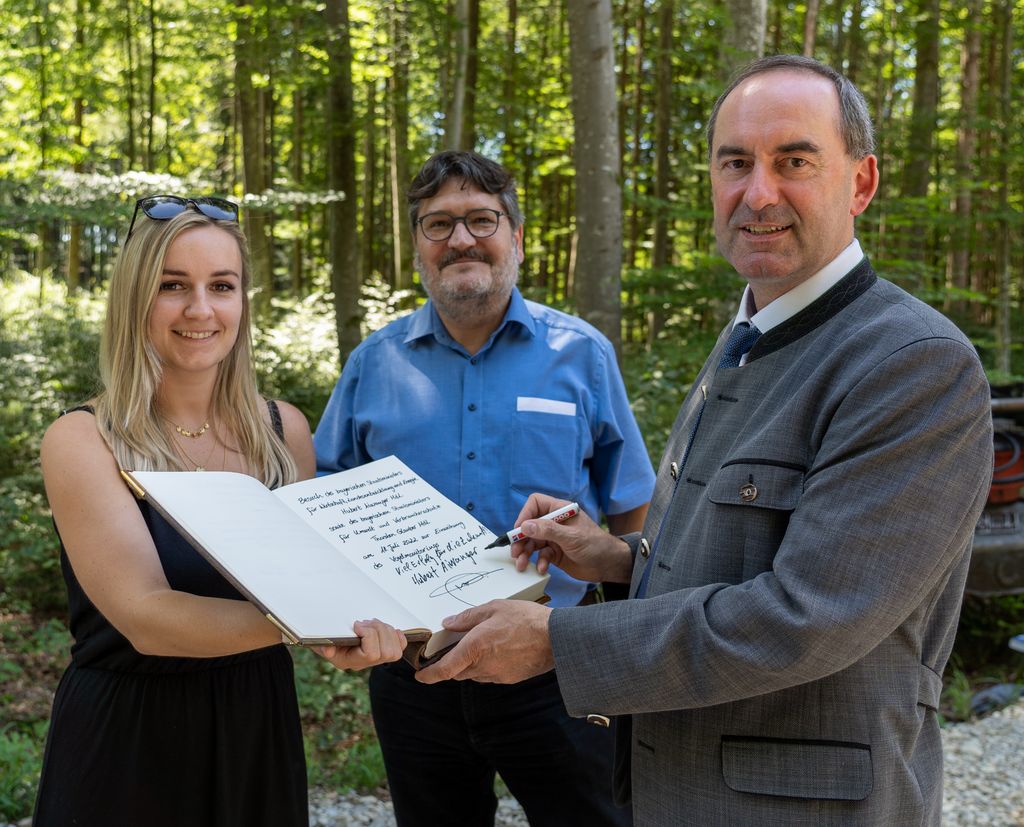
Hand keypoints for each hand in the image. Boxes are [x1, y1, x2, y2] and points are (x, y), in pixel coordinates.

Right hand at [314, 619, 406, 670]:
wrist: (329, 639)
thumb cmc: (325, 638)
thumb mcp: (320, 641)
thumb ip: (323, 645)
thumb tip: (328, 650)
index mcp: (350, 661)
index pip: (371, 654)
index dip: (369, 635)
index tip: (357, 625)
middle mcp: (364, 664)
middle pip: (386, 652)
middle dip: (379, 631)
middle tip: (366, 622)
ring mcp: (375, 660)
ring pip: (394, 651)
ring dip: (386, 631)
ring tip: (373, 623)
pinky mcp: (383, 651)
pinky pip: (399, 648)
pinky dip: (398, 637)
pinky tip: (387, 629)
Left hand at [415, 599, 553, 683]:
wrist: (556, 638)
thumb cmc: (526, 619)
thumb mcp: (494, 608)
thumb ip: (468, 617)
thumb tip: (448, 623)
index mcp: (475, 647)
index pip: (445, 669)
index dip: (429, 675)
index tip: (420, 675)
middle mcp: (483, 665)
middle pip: (457, 672)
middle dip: (452, 663)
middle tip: (454, 648)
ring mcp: (497, 675)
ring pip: (474, 674)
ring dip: (471, 664)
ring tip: (481, 644)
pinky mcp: (509, 678)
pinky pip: (490, 674)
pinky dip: (487, 665)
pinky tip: (498, 650)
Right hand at [510, 493, 631, 582]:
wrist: (609, 565)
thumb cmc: (596, 545)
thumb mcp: (572, 537)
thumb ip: (548, 531)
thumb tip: (525, 526)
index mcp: (560, 511)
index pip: (536, 504)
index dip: (525, 514)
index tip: (519, 530)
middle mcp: (555, 522)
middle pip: (530, 525)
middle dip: (521, 539)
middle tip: (515, 552)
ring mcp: (554, 538)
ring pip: (532, 542)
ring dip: (526, 553)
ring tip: (521, 564)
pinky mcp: (555, 553)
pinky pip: (541, 555)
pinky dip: (539, 562)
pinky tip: (542, 569)